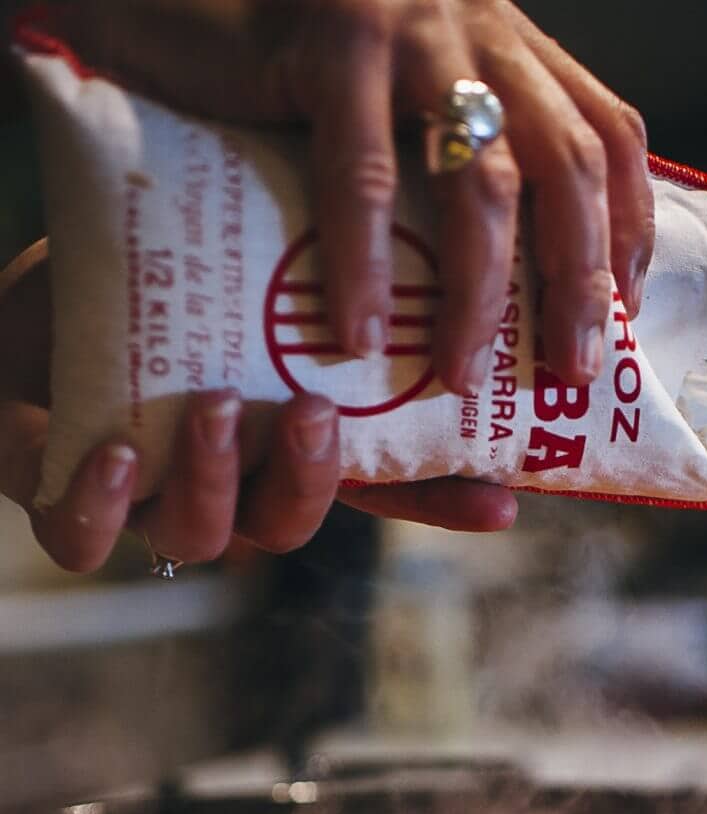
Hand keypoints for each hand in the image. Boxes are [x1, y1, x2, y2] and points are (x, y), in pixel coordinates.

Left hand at [0, 249, 515, 572]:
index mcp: (280, 445)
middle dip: (308, 478)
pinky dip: (103, 506)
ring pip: (200, 537)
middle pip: (288, 523)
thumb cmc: (154, 285)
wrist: (37, 295)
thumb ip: (327, 280)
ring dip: (216, 480)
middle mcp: (228, 484)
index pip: (376, 489)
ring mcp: (150, 498)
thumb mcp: (253, 272)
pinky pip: (85, 539)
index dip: (437, 505)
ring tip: (221, 408)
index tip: (502, 500)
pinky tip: (123, 454)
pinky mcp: (67, 498)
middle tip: (319, 413)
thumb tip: (422, 223)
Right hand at [58, 0, 654, 391]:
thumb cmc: (295, 71)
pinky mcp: (335, 39)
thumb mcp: (407, 102)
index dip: (627, 229)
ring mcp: (414, 31)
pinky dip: (365, 263)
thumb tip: (503, 292)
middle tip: (573, 369)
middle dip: (578, 280)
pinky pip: (365, 173)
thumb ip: (462, 158)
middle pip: (570, 164)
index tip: (621, 315)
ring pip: (484, 179)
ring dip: (482, 294)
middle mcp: (482, 31)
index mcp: (512, 47)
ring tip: (462, 374)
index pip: (609, 135)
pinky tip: (357, 332)